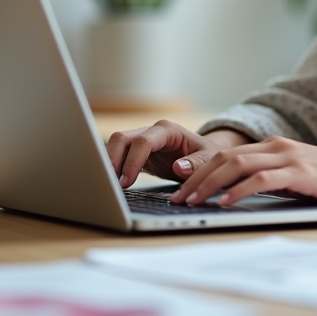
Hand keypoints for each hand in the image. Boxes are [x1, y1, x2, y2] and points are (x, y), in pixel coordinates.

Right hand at [105, 121, 250, 186]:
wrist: (206, 156)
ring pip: (116, 145)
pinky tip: (112, 184)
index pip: (143, 142)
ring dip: (109, 163)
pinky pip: (119, 156)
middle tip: (111, 184)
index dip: (132, 161)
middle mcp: (151, 132)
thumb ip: (196, 163)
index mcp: (167, 130)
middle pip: (122, 138)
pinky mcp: (138, 154)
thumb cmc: (208, 156)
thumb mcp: (209, 159)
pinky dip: (113, 168)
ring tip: (108, 185)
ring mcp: (142, 141)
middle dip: (113, 159)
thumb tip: (178, 167)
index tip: (127, 181)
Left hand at [169, 136, 316, 206]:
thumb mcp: (295, 177)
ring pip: (237, 165)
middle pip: (224, 157)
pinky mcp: (302, 172)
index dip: (199, 168)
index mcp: (272, 147)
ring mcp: (289, 157)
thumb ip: (270, 179)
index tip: (178, 183)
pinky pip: (263, 180)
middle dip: (195, 177)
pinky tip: (226, 202)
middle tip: (175, 196)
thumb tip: (237, 195)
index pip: (226, 154)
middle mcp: (276, 147)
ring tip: (192, 201)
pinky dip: (240, 190)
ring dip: (210, 184)